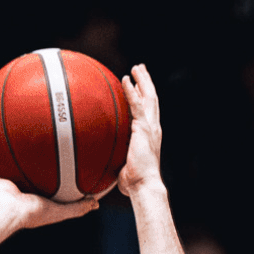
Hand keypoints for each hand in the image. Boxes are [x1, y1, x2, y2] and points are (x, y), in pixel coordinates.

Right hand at [0, 149, 98, 228]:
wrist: (7, 212)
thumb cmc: (31, 213)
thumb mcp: (59, 211)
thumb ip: (77, 208)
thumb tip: (95, 204)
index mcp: (28, 200)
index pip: (36, 188)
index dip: (40, 178)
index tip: (47, 167)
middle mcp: (12, 193)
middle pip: (15, 175)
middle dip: (18, 166)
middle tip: (25, 151)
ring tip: (0, 142)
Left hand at [116, 64, 163, 195]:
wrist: (143, 185)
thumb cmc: (133, 183)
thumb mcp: (123, 166)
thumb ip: (115, 160)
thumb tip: (100, 163)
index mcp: (150, 136)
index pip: (148, 112)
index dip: (144, 98)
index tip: (139, 87)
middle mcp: (153, 128)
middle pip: (152, 99)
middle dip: (146, 83)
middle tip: (140, 70)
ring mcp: (150, 127)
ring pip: (148, 97)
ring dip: (142, 81)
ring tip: (137, 68)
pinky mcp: (143, 128)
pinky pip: (136, 105)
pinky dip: (132, 91)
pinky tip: (126, 79)